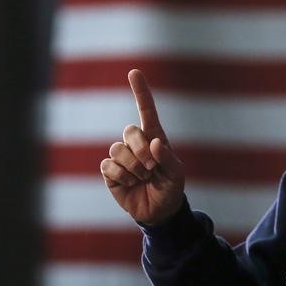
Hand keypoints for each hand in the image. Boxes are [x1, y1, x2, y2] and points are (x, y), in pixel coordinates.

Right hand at [100, 69, 185, 224]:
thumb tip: (154, 142)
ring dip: (133, 167)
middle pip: (129, 131)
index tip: (134, 72)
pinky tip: (129, 183)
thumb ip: (168, 158)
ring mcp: (122, 157)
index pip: (146, 110)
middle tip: (151, 168)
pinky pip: (108, 166)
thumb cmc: (170, 188)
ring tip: (143, 178)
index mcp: (154, 138)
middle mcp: (136, 144)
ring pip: (117, 149)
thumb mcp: (176, 175)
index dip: (140, 91)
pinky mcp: (110, 171)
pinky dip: (121, 176)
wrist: (158, 212)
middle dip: (141, 150)